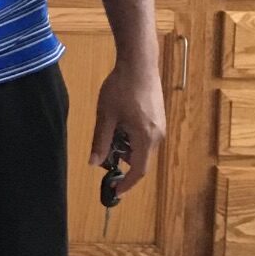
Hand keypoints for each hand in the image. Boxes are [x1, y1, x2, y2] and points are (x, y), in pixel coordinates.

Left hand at [89, 59, 166, 195]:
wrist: (139, 63)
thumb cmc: (121, 88)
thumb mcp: (106, 115)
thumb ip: (100, 141)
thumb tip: (93, 163)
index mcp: (146, 137)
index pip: (139, 171)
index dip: (128, 184)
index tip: (116, 192)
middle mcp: (158, 135)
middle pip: (140, 159)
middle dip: (122, 161)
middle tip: (103, 152)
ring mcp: (161, 126)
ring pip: (142, 147)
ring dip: (126, 147)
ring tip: (110, 130)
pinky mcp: (159, 118)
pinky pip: (145, 137)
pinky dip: (132, 138)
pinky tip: (120, 122)